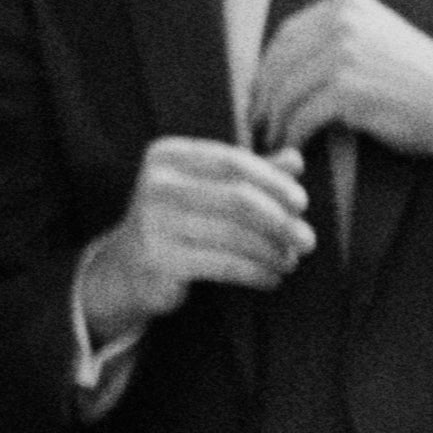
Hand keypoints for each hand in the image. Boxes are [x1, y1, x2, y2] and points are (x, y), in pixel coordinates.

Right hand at [73, 135, 310, 350]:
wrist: (124, 269)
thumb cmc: (176, 221)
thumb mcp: (208, 189)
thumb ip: (249, 173)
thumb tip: (296, 160)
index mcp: (168, 154)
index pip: (233, 161)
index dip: (273, 181)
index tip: (301, 203)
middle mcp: (157, 182)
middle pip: (237, 197)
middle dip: (279, 220)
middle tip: (307, 241)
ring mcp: (154, 221)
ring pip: (234, 234)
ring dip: (272, 251)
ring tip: (289, 261)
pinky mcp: (159, 259)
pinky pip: (223, 265)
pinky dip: (255, 272)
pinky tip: (271, 278)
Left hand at [249, 0, 432, 175]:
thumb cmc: (424, 82)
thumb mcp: (379, 39)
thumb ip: (340, 39)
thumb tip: (291, 61)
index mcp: (347, 5)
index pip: (287, 34)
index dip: (269, 66)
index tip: (263, 92)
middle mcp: (342, 22)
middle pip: (279, 61)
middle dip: (264, 94)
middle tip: (257, 121)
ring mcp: (344, 54)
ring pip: (286, 91)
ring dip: (274, 119)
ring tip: (270, 139)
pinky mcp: (348, 90)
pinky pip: (302, 116)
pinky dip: (292, 135)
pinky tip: (292, 147)